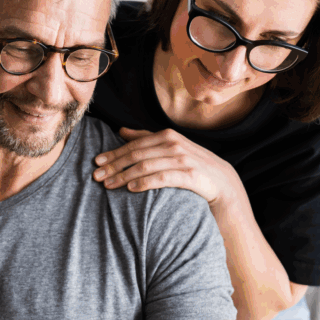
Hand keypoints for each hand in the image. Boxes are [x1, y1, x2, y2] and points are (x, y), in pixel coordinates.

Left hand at [93, 128, 238, 207]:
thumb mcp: (170, 148)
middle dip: (113, 165)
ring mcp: (182, 159)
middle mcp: (173, 144)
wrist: (222, 183)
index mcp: (167, 136)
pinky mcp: (189, 175)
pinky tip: (130, 189)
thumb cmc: (191, 165)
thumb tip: (121, 130)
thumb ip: (146, 138)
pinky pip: (161, 178)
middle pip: (136, 154)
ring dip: (123, 176)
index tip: (96, 163)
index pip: (134, 145)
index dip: (113, 153)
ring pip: (145, 166)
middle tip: (96, 176)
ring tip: (108, 185)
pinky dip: (143, 182)